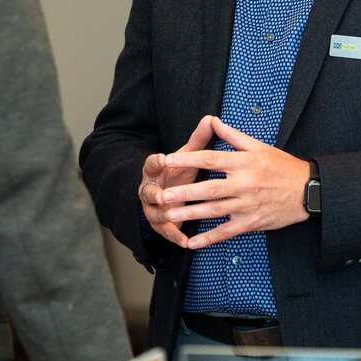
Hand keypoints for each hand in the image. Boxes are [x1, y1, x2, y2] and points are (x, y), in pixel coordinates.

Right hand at [138, 115, 220, 246]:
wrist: (166, 195)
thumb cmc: (178, 173)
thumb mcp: (186, 157)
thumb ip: (198, 140)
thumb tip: (211, 118)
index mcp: (155, 171)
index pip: (151, 164)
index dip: (156, 161)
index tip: (163, 158)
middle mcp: (150, 190)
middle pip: (148, 192)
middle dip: (155, 194)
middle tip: (163, 195)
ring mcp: (153, 209)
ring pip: (155, 214)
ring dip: (164, 216)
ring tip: (173, 218)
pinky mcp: (160, 226)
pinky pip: (166, 233)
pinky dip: (175, 237)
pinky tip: (186, 242)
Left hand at [157, 116, 310, 248]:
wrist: (308, 190)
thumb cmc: (282, 166)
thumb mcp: (258, 146)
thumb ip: (232, 136)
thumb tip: (212, 120)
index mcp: (244, 162)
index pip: (210, 159)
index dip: (188, 159)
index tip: (168, 160)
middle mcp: (244, 184)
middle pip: (209, 188)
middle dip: (184, 193)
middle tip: (161, 195)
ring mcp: (248, 205)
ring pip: (215, 211)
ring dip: (191, 215)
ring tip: (169, 216)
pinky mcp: (252, 222)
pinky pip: (227, 231)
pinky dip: (209, 238)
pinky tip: (192, 242)